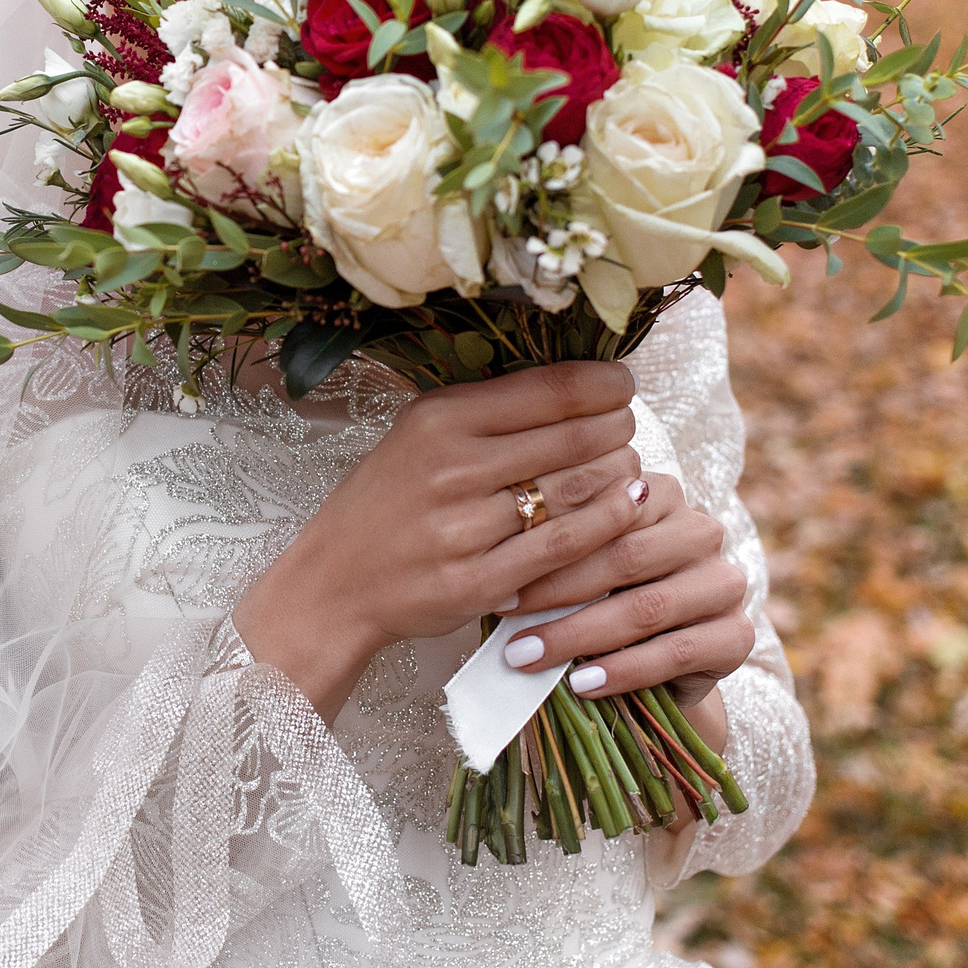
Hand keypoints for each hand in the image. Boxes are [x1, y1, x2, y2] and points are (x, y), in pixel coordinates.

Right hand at [233, 361, 652, 720]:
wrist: (335, 583)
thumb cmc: (387, 502)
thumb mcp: (420, 435)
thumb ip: (489, 410)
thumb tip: (579, 384)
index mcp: (440, 418)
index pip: (549, 388)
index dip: (605, 384)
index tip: (623, 386)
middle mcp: (454, 467)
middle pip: (574, 435)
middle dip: (617, 427)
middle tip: (627, 428)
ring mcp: (467, 527)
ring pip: (578, 487)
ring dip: (619, 471)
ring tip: (628, 464)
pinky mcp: (480, 580)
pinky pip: (567, 544)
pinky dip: (610, 520)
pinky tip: (632, 504)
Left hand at [494, 472, 751, 753]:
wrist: (650, 669)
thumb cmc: (594, 604)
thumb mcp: (574, 572)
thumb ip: (554, 556)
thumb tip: (496, 573)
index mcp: (658, 494)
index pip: (603, 512)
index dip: (546, 545)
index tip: (495, 578)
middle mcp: (701, 530)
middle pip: (625, 557)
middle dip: (556, 592)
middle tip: (502, 620)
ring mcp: (726, 581)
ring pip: (648, 606)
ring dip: (579, 635)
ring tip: (527, 658)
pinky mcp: (738, 635)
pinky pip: (677, 652)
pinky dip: (623, 670)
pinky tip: (580, 684)